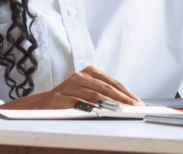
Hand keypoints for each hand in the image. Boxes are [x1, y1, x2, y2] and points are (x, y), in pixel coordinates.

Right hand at [0, 65, 143, 111]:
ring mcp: (69, 86)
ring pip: (94, 96)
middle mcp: (79, 76)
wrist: (44, 104)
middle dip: (123, 99)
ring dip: (111, 105)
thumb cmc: (72, 97)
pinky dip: (91, 108)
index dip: (127, 93)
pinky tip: (100, 113)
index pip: (113, 82)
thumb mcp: (89, 90)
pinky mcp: (59, 98)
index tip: (138, 102)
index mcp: (89, 71)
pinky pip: (78, 104)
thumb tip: (129, 103)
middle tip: (134, 108)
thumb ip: (105, 93)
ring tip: (123, 111)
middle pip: (106, 88)